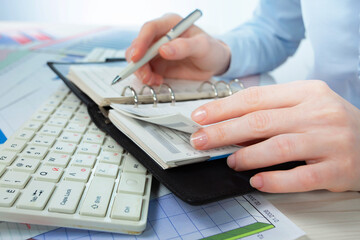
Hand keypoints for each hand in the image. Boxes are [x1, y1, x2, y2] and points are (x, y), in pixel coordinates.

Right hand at [126, 14, 230, 84]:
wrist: (214, 64)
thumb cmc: (211, 50)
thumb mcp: (203, 46)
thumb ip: (184, 47)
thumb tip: (163, 50)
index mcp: (170, 24)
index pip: (150, 29)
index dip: (140, 42)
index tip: (137, 57)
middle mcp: (160, 36)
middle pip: (139, 45)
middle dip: (138, 62)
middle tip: (146, 76)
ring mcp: (156, 51)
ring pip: (138, 59)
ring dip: (141, 72)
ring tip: (154, 80)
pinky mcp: (157, 64)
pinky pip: (144, 70)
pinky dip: (147, 78)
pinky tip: (157, 81)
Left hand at [190, 80, 359, 192]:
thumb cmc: (331, 123)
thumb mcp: (305, 106)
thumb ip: (271, 112)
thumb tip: (229, 124)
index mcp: (306, 92)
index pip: (256, 98)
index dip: (223, 108)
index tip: (201, 117)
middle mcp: (318, 113)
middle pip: (260, 121)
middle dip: (224, 132)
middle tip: (200, 140)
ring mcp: (329, 141)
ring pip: (278, 147)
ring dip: (247, 156)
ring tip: (229, 161)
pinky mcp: (338, 169)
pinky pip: (300, 177)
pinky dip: (275, 180)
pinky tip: (257, 181)